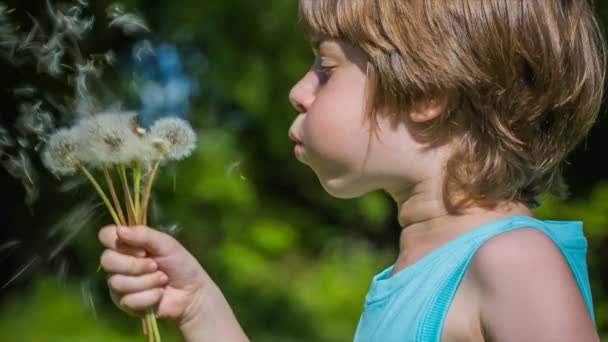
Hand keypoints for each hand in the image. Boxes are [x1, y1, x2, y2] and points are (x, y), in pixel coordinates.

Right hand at [99, 225, 248, 341]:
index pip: (105, 235)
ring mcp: (119, 283)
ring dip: (146, 281)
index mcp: (128, 244)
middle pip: (107, 260)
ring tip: (162, 279)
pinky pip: (127, 300)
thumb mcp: (166, 244)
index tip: (141, 249)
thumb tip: (120, 230)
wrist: (191, 292)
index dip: (119, 242)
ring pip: (117, 282)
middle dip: (135, 265)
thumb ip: (144, 235)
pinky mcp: (124, 302)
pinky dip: (149, 296)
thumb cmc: (180, 264)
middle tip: (155, 265)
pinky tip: (159, 293)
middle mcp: (119, 262)